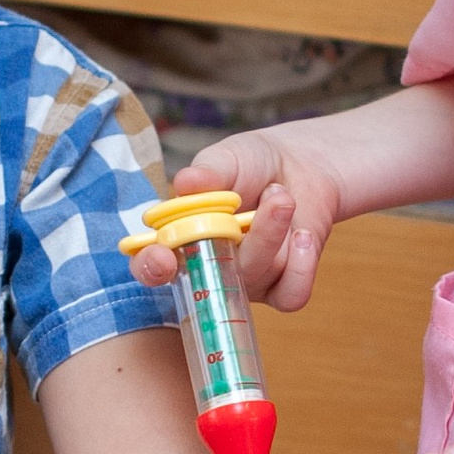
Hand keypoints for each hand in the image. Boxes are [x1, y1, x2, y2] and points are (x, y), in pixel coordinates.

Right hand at [127, 128, 344, 311]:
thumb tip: (186, 182)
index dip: (150, 267)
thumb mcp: (228, 158)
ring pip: (251, 278)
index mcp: (181, 235)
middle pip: (203, 278)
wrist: (303, 167)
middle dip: (220, 253)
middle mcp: (208, 265)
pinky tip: (303, 234)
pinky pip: (290, 295)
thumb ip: (209, 172)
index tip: (162, 257)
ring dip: (269, 234)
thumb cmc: (253, 164)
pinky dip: (302, 265)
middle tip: (236, 221)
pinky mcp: (282, 288)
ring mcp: (245, 281)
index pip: (151, 264)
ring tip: (281, 196)